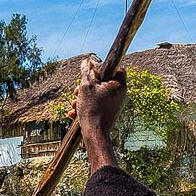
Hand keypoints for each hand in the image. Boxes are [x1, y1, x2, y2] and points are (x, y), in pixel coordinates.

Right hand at [70, 57, 125, 171]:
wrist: (94, 134)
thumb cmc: (92, 110)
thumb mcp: (86, 86)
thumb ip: (86, 72)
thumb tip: (86, 61)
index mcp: (120, 85)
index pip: (116, 68)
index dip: (103, 68)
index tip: (92, 72)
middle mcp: (121, 95)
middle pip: (104, 82)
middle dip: (87, 86)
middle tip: (77, 90)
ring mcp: (116, 105)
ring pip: (99, 95)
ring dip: (84, 97)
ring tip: (74, 104)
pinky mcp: (110, 114)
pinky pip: (98, 105)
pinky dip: (87, 106)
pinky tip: (75, 112)